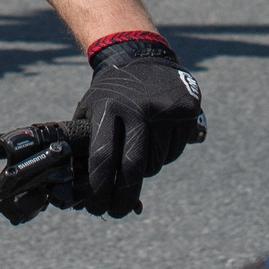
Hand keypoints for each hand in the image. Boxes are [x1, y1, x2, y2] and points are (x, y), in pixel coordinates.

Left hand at [72, 37, 203, 218]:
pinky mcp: (187, 111)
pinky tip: (157, 138)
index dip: (98, 190)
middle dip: (122, 198)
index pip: (102, 158)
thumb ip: (85, 146)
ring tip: (138, 150)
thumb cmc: (110, 94)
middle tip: (116, 211)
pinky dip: (165, 155)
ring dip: (145, 170)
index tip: (97, 207)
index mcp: (108, 107)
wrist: (142, 57)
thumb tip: (81, 194)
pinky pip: (175, 152)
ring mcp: (165, 109)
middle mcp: (138, 108)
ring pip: (155, 164)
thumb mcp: (90, 109)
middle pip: (132, 168)